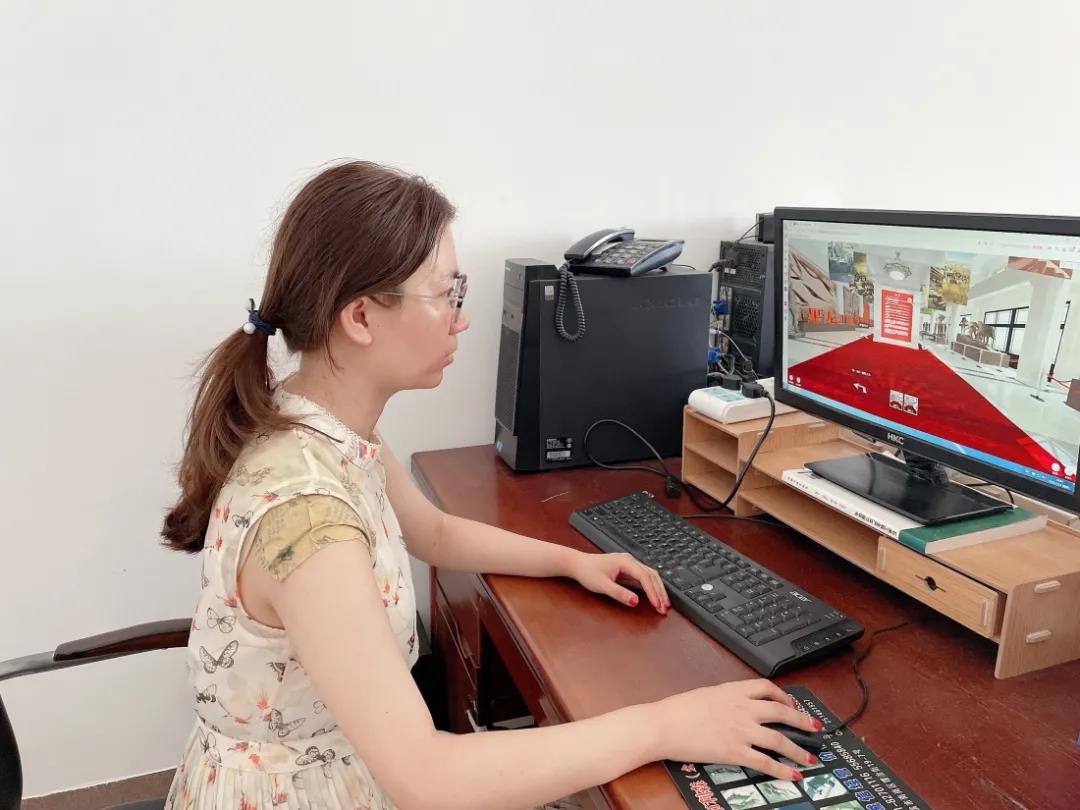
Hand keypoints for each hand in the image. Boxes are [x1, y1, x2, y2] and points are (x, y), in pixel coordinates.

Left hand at [567, 551, 668, 613]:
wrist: (578, 564)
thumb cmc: (588, 572)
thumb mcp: (602, 585)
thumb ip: (619, 593)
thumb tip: (635, 601)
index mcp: (625, 562)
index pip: (645, 577)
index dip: (653, 592)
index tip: (658, 605)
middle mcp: (630, 560)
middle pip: (651, 575)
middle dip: (659, 592)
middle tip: (664, 608)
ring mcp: (629, 564)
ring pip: (650, 575)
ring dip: (657, 589)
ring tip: (663, 604)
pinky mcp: (628, 569)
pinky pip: (644, 577)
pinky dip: (651, 587)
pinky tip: (655, 596)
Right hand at [651, 679, 823, 780]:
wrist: (664, 725)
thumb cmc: (678, 710)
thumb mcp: (706, 694)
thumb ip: (727, 699)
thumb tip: (738, 705)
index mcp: (733, 691)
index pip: (767, 688)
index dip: (785, 696)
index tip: (792, 704)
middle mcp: (742, 709)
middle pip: (781, 712)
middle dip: (803, 721)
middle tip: (815, 728)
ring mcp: (740, 731)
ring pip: (779, 739)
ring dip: (798, 750)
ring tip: (810, 758)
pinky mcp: (735, 752)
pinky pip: (765, 762)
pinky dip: (782, 770)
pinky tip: (792, 775)